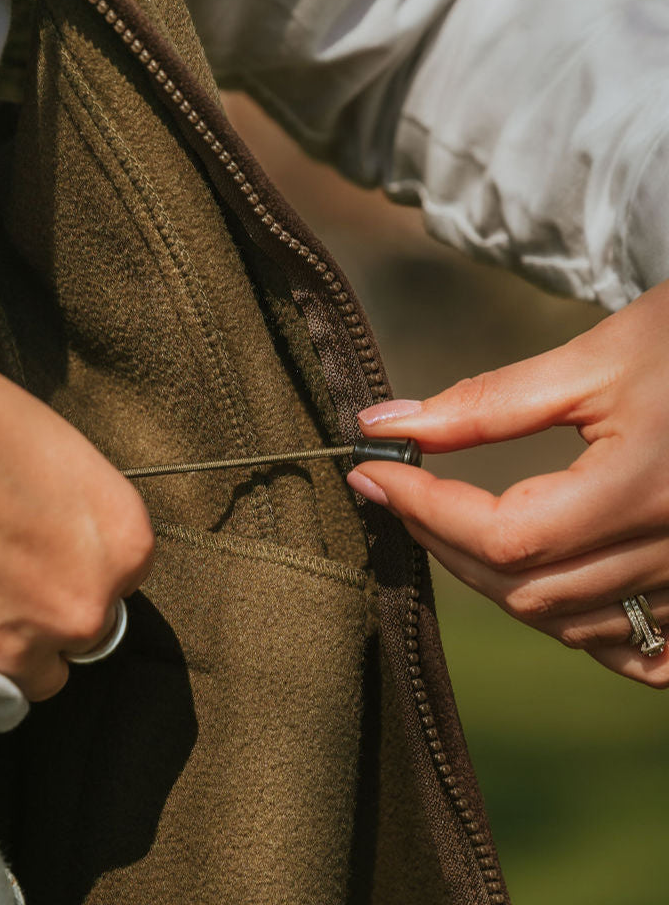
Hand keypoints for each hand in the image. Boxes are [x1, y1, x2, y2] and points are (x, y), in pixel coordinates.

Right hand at [0, 326, 153, 700]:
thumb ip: (69, 511)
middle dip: (44, 609)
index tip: (35, 547)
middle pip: (80, 631)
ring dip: (5, 647)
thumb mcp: (53, 452)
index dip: (72, 563)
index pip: (116, 579)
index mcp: (125, 542)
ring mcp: (24, 645)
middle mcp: (89, 604)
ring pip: (31, 673)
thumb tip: (49, 530)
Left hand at [345, 278, 668, 687]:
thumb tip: (386, 424)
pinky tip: (543, 589)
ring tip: (447, 527)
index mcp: (644, 487)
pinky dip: (577, 627)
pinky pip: (639, 651)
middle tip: (395, 493)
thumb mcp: (596, 358)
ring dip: (494, 582)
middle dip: (443, 541)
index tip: (370, 472)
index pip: (504, 534)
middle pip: (526, 589)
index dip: (423, 508)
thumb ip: (487, 403)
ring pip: (569, 623)